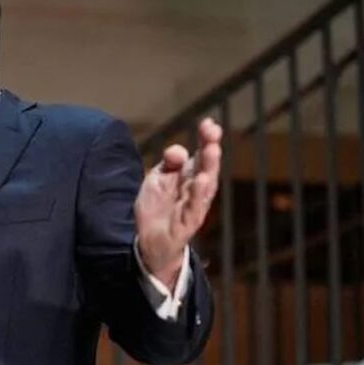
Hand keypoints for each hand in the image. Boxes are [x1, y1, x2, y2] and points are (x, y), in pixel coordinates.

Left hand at [135, 118, 222, 286]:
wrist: (151, 241)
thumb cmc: (158, 207)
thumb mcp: (158, 179)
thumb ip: (168, 163)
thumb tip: (178, 151)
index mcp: (189, 175)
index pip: (201, 154)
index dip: (206, 139)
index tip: (209, 123)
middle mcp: (196, 189)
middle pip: (206, 166)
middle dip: (210, 148)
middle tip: (212, 132)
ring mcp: (194, 205)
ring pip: (205, 185)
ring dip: (209, 167)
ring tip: (211, 150)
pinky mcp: (187, 223)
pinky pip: (194, 207)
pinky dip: (198, 194)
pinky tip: (200, 180)